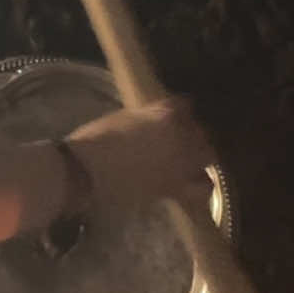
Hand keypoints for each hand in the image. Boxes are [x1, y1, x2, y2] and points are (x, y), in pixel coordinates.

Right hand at [66, 97, 216, 210]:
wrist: (86, 172)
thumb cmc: (97, 139)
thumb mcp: (124, 116)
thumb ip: (148, 116)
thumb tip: (156, 120)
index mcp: (167, 114)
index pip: (186, 105)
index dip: (178, 111)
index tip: (171, 114)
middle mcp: (181, 137)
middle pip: (199, 130)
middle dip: (191, 133)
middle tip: (178, 137)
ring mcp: (181, 163)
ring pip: (207, 155)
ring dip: (199, 155)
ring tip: (188, 159)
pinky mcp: (175, 187)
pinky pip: (201, 187)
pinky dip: (201, 185)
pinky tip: (194, 183)